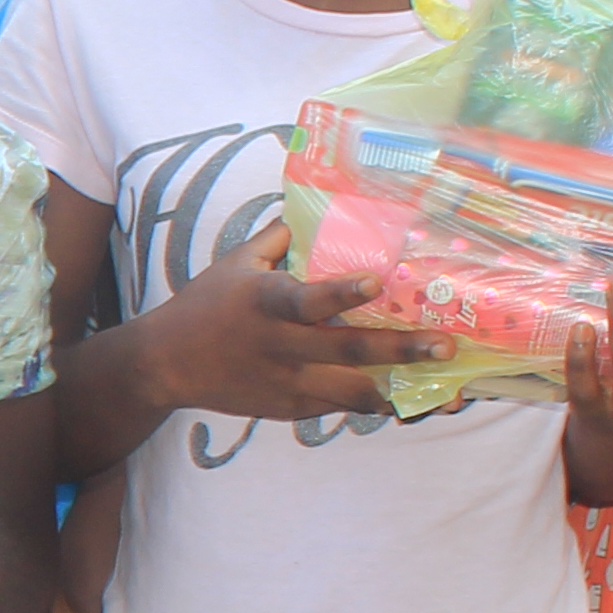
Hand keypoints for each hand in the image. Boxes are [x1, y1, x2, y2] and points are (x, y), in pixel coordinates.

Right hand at [147, 219, 448, 419]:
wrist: (166, 364)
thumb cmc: (205, 304)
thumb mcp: (236, 262)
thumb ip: (278, 236)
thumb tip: (312, 205)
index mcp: (266, 303)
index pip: (308, 299)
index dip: (343, 293)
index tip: (378, 283)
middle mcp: (280, 345)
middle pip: (347, 349)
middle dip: (401, 348)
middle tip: (445, 344)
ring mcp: (287, 381)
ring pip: (351, 390)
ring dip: (400, 389)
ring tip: (446, 394)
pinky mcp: (289, 406)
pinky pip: (339, 407)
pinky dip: (376, 404)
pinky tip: (411, 402)